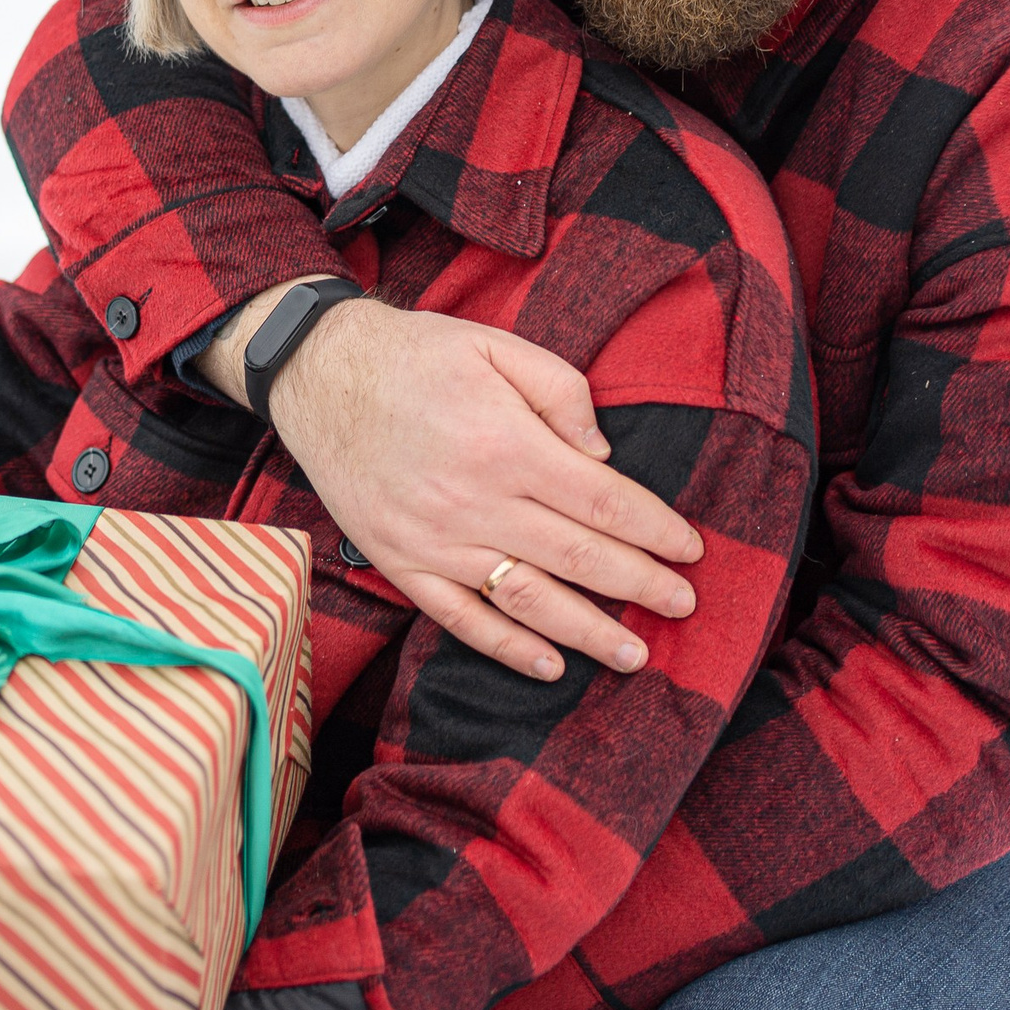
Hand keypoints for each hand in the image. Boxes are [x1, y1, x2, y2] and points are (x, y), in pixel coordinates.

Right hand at [203, 287, 702, 679]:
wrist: (319, 375)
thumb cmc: (416, 355)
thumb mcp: (497, 345)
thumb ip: (561, 391)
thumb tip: (603, 456)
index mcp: (506, 443)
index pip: (603, 501)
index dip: (654, 530)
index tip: (690, 550)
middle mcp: (474, 501)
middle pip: (579, 558)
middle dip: (641, 585)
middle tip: (683, 604)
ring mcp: (435, 540)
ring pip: (529, 600)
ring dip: (589, 632)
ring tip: (635, 654)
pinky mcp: (400, 562)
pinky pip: (462, 618)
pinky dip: (509, 648)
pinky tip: (550, 664)